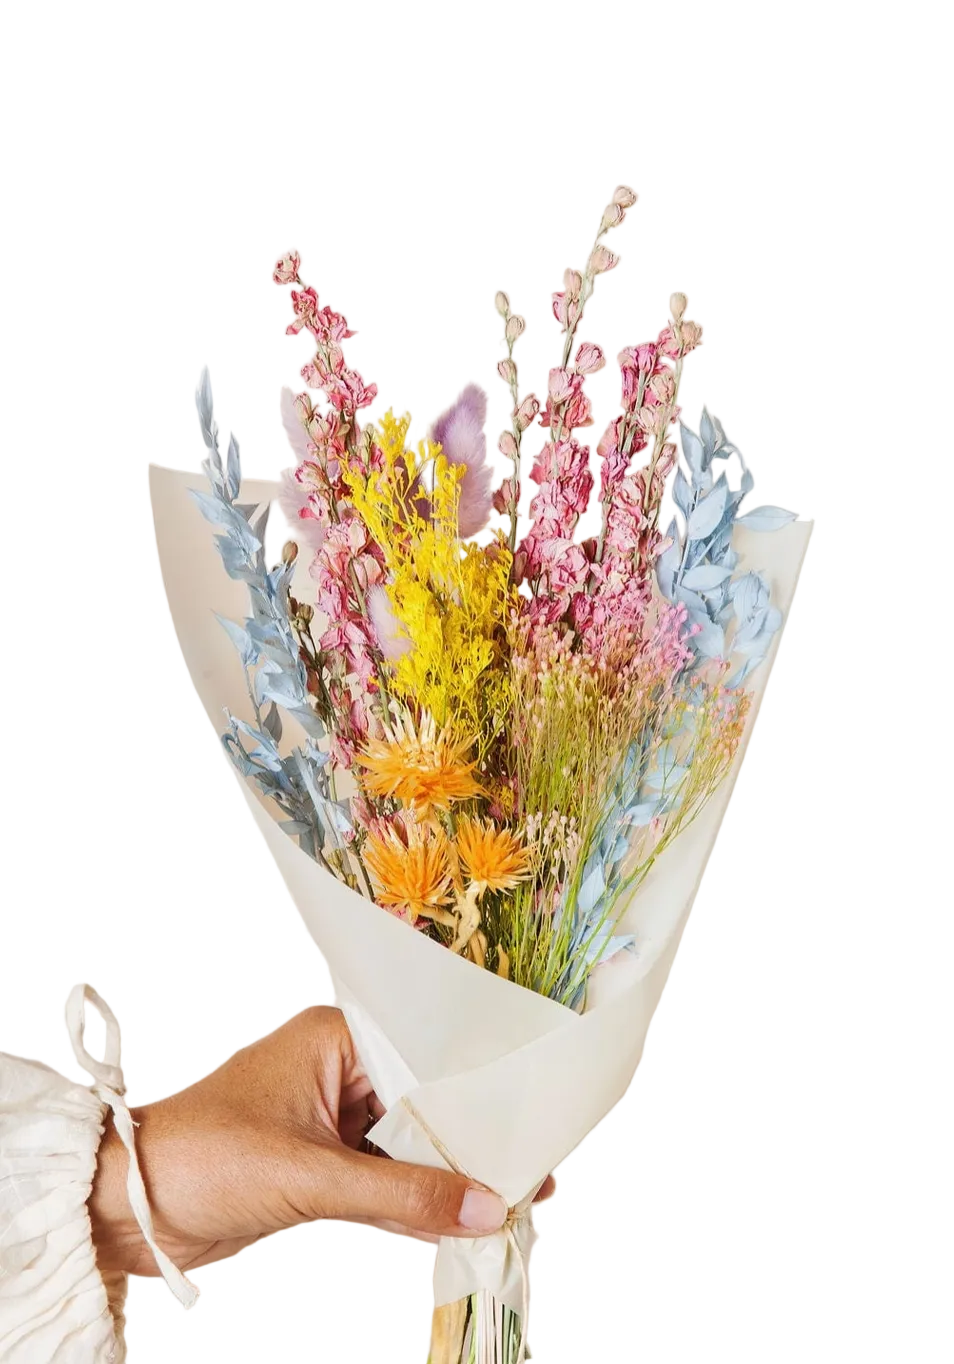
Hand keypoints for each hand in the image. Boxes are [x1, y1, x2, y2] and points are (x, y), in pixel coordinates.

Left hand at [89, 1006, 554, 1275]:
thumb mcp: (311, 1175)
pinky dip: (412, 1203)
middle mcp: (336, 1071)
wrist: (127, 1208)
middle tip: (534, 1171)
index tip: (530, 1122)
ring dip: (446, 1178)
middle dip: (470, 1142)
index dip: (478, 1094)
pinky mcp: (317, 1166)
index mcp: (334, 1039)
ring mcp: (328, 1120)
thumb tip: (488, 1209)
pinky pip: (381, 1181)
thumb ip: (402, 1194)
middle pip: (422, 1105)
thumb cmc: (204, 1158)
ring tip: (513, 1200)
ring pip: (405, 1147)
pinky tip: (457, 1222)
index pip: (426, 1059)